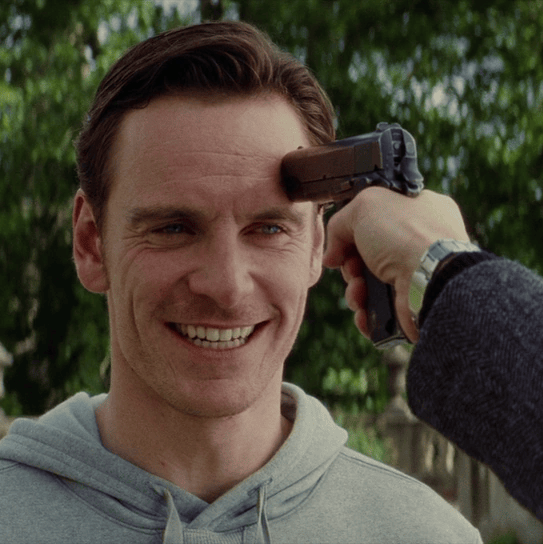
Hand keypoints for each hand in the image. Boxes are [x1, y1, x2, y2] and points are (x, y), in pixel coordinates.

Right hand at [322, 187, 469, 341]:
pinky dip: (366, 312)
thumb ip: (340, 223)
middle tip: (352, 268)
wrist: (430, 278)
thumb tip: (332, 255)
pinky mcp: (412, 303)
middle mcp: (420, 242)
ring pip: (370, 284)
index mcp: (419, 209)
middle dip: (351, 265)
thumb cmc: (406, 235)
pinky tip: (364, 311)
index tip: (342, 243)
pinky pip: (379, 310)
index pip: (376, 220)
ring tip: (359, 292)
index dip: (354, 232)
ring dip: (355, 290)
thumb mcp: (364, 206)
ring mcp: (417, 274)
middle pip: (368, 254)